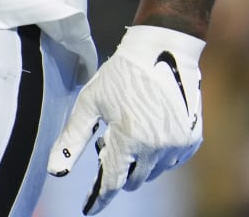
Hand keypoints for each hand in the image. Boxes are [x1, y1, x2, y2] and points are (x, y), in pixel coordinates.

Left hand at [46, 26, 204, 213]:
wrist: (163, 48)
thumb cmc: (120, 73)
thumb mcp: (90, 102)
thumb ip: (73, 139)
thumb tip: (55, 171)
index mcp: (129, 139)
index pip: (112, 182)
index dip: (99, 197)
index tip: (89, 208)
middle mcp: (157, 147)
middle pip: (133, 180)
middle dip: (119, 168)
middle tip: (111, 141)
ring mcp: (178, 144)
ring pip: (154, 172)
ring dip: (140, 162)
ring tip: (130, 130)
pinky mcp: (193, 138)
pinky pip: (172, 161)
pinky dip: (159, 154)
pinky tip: (150, 131)